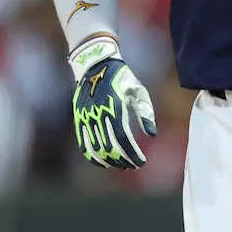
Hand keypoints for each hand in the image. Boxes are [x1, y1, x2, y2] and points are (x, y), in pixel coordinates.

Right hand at [68, 35, 156, 168]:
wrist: (96, 66)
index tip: (141, 161)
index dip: (132, 153)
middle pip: (110, 146)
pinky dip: (92, 156)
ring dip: (109, 160)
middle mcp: (99, 115)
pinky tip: (102, 163)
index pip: (124, 139)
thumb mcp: (138, 92)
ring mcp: (87, 118)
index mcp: (116, 108)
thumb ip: (145, 113)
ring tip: (121, 165)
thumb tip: (152, 135)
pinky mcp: (79, 119)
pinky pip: (84, 143)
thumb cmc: (122, 79)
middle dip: (123, 159)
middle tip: (134, 165)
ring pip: (96, 148)